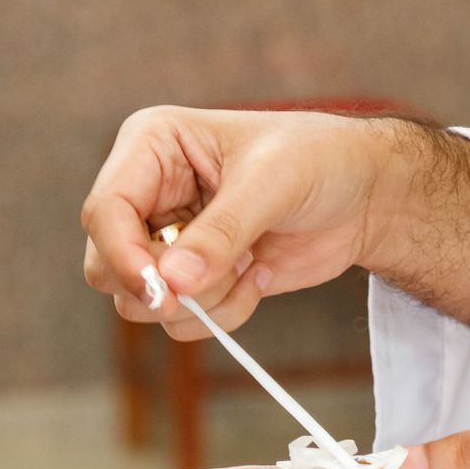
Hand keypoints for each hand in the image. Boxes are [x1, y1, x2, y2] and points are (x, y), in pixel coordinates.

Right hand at [81, 107, 469, 343]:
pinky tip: (258, 274)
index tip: (161, 290)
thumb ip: (220, 233)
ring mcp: (167, 241)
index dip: (122, 255)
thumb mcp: (271, 185)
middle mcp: (147, 194)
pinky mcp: (193, 279)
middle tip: (214, 280)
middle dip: (161, 286)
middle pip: (106, 265)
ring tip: (250, 262)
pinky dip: (223, 312)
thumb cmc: (319, 161)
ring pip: (142, 302)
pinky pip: (182, 321)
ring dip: (202, 299)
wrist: (364, 195)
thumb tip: (172, 282)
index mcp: (151, 147)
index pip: (105, 211)